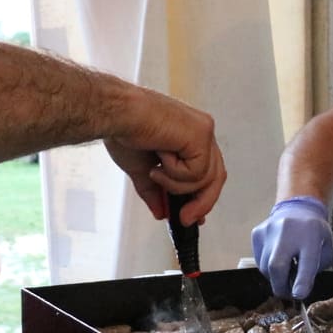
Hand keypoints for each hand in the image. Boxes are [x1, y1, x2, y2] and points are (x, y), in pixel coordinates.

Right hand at [104, 91, 225, 223]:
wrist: (116, 114)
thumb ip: (156, 191)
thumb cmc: (125, 130)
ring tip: (155, 170)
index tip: (194, 216)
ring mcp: (203, 132)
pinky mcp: (201, 134)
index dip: (203, 196)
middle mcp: (201, 132)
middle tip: (184, 219)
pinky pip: (197, 172)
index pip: (208, 172)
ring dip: (175, 183)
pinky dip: (174, 172)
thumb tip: (161, 212)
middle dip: (200, 203)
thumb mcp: (142, 169)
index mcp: (190, 137)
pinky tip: (160, 157)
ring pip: (205, 179)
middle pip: (215, 178)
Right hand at [251, 196, 332, 299]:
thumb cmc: (314, 233)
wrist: (298, 208)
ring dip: (275, 276)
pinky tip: (277, 258)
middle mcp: (287, 231)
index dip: (302, 281)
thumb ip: (316, 268)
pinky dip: (267, 266)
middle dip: (281, 286)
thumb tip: (299, 289)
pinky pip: (258, 260)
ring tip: (286, 270)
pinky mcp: (257, 233)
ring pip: (265, 267)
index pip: (306, 261)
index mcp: (311, 235)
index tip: (298, 295)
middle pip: (276, 266)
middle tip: (288, 293)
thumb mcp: (326, 248)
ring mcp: (269, 231)